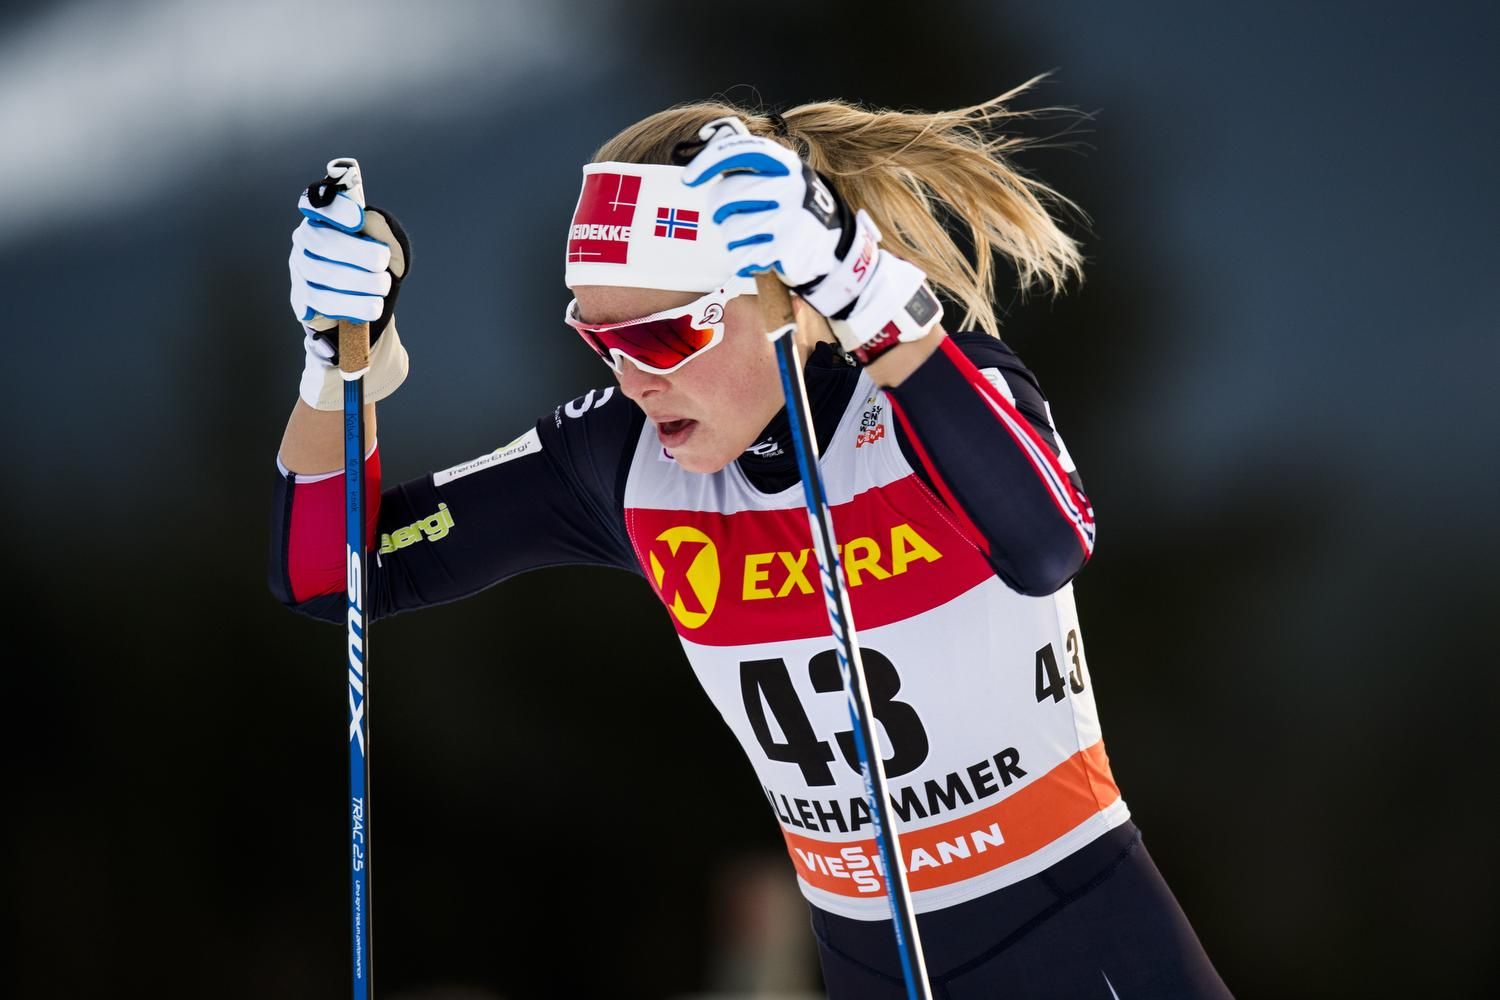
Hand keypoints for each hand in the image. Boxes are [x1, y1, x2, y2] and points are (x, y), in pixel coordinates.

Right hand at [287, 178, 411, 408]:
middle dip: (358, 254)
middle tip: (382, 264)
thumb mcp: (381, 241)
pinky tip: (372, 308)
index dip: (336, 210)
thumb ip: (378, 229)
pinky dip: (351, 306)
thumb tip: (369, 223)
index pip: (318, 204)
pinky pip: (324, 304)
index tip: (359, 219)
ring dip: (359, 283)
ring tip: (382, 287)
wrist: (362, 298)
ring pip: (324, 276)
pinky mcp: (303, 298)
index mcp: (322, 217)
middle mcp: (305, 240)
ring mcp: (300, 270)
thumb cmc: (372, 262)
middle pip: (323, 243)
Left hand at [681, 118, 940, 362]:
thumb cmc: (796, 216)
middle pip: (726, 196)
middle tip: (728, 219)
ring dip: (734, 241)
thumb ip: (752, 172)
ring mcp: (789, 219)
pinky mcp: (786, 250)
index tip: (688, 179)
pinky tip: (760, 258)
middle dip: (720, 212)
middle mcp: (789, 187)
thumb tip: (702, 165)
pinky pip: (742, 257)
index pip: (741, 151)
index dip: (709, 162)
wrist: (837, 255)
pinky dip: (744, 262)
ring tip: (754, 240)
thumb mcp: (784, 182)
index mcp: (786, 165)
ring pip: (731, 230)